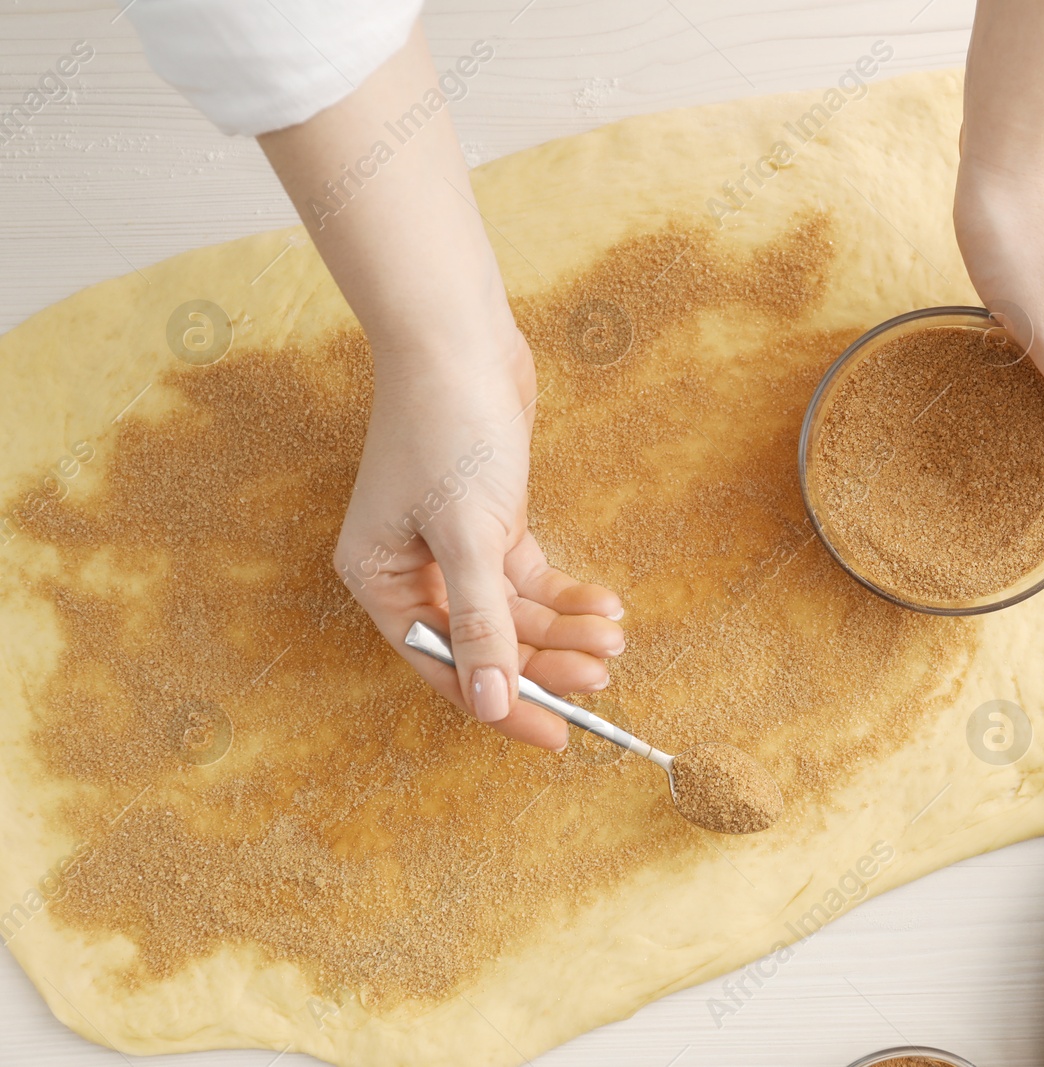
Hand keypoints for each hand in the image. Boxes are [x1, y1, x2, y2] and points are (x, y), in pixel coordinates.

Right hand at [333, 331, 623, 749]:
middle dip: (546, 661)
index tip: (557, 739)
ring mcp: (451, 546)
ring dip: (564, 628)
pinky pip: (528, 577)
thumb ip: (483, 622)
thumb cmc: (446, 428)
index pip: (444, 668)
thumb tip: (492, 706)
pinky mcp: (489, 520)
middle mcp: (411, 571)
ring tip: (614, 638)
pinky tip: (606, 604)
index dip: (503, 707)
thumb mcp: (468, 533)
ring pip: (514, 612)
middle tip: (603, 677)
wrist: (458, 339)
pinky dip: (566, 593)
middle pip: (486, 643)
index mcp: (380, 582)